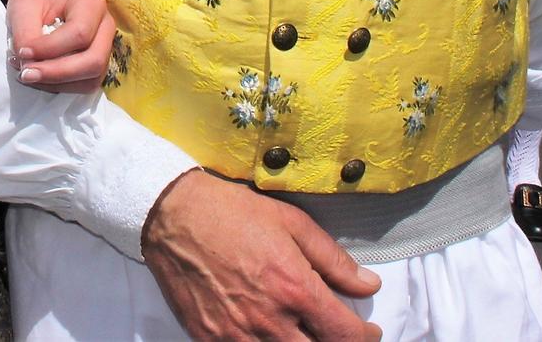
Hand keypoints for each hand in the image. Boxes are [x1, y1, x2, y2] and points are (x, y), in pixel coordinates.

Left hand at [6, 0, 113, 91]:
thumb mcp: (23, 7)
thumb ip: (25, 35)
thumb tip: (29, 65)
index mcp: (92, 4)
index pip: (79, 34)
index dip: (49, 49)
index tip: (22, 52)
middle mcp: (105, 26)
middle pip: (93, 61)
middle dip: (57, 73)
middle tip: (26, 73)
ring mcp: (105, 48)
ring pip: (91, 79)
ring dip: (57, 83)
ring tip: (28, 73)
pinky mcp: (97, 65)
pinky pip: (85, 85)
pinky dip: (59, 86)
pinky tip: (39, 75)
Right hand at [141, 169, 380, 341]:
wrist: (173, 215)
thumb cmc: (232, 212)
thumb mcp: (291, 223)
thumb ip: (332, 259)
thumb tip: (367, 284)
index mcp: (294, 289)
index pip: (345, 335)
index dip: (365, 338)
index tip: (368, 332)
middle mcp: (269, 320)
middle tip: (338, 334)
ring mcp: (237, 336)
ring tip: (305, 333)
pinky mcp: (210, 340)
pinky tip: (270, 335)